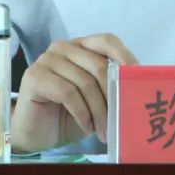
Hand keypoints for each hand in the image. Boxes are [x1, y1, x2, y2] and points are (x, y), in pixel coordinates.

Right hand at [11, 33, 137, 152]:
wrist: (36, 133)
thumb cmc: (68, 115)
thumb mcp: (96, 99)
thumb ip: (111, 86)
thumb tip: (139, 87)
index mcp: (80, 46)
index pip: (107, 41)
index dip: (125, 57)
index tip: (138, 78)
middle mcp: (62, 47)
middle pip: (98, 65)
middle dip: (112, 96)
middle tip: (120, 120)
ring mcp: (46, 60)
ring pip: (85, 82)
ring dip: (98, 111)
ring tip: (103, 130)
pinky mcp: (35, 76)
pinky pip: (68, 92)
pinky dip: (82, 113)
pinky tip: (87, 126)